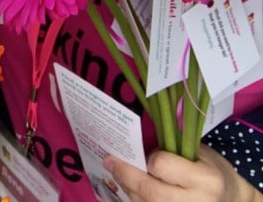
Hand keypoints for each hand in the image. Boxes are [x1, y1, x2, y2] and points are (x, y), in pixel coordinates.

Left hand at [103, 146, 261, 201]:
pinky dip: (136, 199)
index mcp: (206, 179)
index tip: (144, 153)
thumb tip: (133, 144)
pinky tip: (130, 189)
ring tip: (117, 173)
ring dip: (127, 189)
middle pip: (151, 192)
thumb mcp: (198, 152)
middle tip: (110, 160)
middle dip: (126, 175)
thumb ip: (171, 151)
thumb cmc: (209, 168)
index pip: (163, 166)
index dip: (149, 159)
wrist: (231, 198)